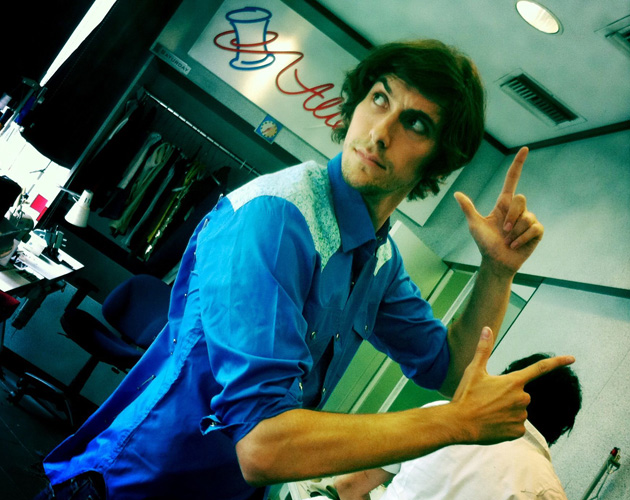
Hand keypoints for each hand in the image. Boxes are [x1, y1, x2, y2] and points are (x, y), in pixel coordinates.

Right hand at [451, 326, 574, 443]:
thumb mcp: (474, 370)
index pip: (539, 368)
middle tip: (488, 399)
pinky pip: (516, 426)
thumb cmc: (466, 396)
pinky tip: (492, 423)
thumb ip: (484, 349)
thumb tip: (487, 328)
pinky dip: (506, 424)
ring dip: (507, 410)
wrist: (459, 423)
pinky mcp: (517, 431)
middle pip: (521, 394)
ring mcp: (521, 416)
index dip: (557, 362)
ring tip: (488, 412)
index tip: (572, 358)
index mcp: (513, 381)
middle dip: (508, 395)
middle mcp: (522, 398)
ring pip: (518, 410)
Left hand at [454, 147, 543, 274]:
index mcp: (503, 204)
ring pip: (527, 216)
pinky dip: (522, 238)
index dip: (518, 164)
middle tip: (503, 230)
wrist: (496, 262)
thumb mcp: (475, 225)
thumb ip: (468, 209)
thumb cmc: (485, 243)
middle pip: (520, 199)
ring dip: (514, 231)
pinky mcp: (537, 231)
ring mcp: (529, 220)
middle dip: (511, 215)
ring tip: (508, 240)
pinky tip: (515, 245)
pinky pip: (534, 228)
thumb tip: (456, 194)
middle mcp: (517, 209)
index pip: (512, 180)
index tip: (524, 148)